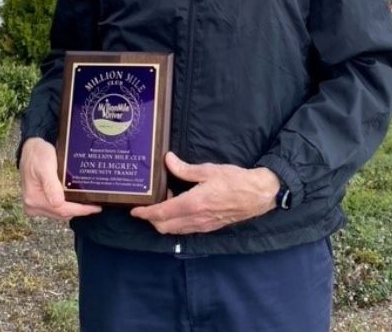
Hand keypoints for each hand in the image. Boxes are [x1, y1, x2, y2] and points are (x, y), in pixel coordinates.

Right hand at [20, 137, 101, 219]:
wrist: (30, 149)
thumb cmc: (38, 154)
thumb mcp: (45, 166)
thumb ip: (51, 185)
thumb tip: (58, 203)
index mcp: (34, 199)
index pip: (62, 210)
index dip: (80, 210)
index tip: (95, 208)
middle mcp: (33, 206)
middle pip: (61, 213)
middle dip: (79, 210)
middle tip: (96, 203)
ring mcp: (35, 205)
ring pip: (60, 212)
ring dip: (74, 207)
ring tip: (89, 201)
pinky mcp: (39, 201)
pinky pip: (56, 207)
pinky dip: (67, 204)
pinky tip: (76, 198)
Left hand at [130, 152, 279, 233]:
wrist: (257, 195)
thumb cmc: (234, 180)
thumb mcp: (208, 170)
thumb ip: (185, 168)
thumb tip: (167, 159)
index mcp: (193, 204)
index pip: (161, 214)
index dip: (145, 214)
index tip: (134, 210)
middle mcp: (195, 219)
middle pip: (164, 227)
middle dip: (152, 219)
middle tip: (149, 203)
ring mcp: (203, 226)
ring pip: (174, 231)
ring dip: (164, 221)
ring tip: (165, 202)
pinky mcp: (209, 228)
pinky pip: (186, 230)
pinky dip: (176, 223)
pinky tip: (180, 207)